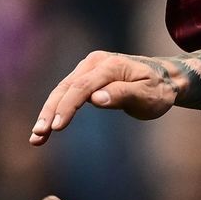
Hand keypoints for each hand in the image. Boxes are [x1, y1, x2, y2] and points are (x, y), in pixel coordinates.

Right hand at [30, 51, 179, 146]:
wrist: (164, 78)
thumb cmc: (158, 89)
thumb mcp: (148, 95)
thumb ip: (123, 95)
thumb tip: (95, 99)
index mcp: (111, 65)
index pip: (83, 86)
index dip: (68, 106)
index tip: (57, 126)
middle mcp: (96, 62)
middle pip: (67, 87)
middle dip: (50, 112)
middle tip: (38, 135)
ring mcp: (89, 67)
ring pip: (62, 90)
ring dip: (48, 113)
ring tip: (36, 137)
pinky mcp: (85, 76)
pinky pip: (67, 93)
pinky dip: (55, 110)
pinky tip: (44, 128)